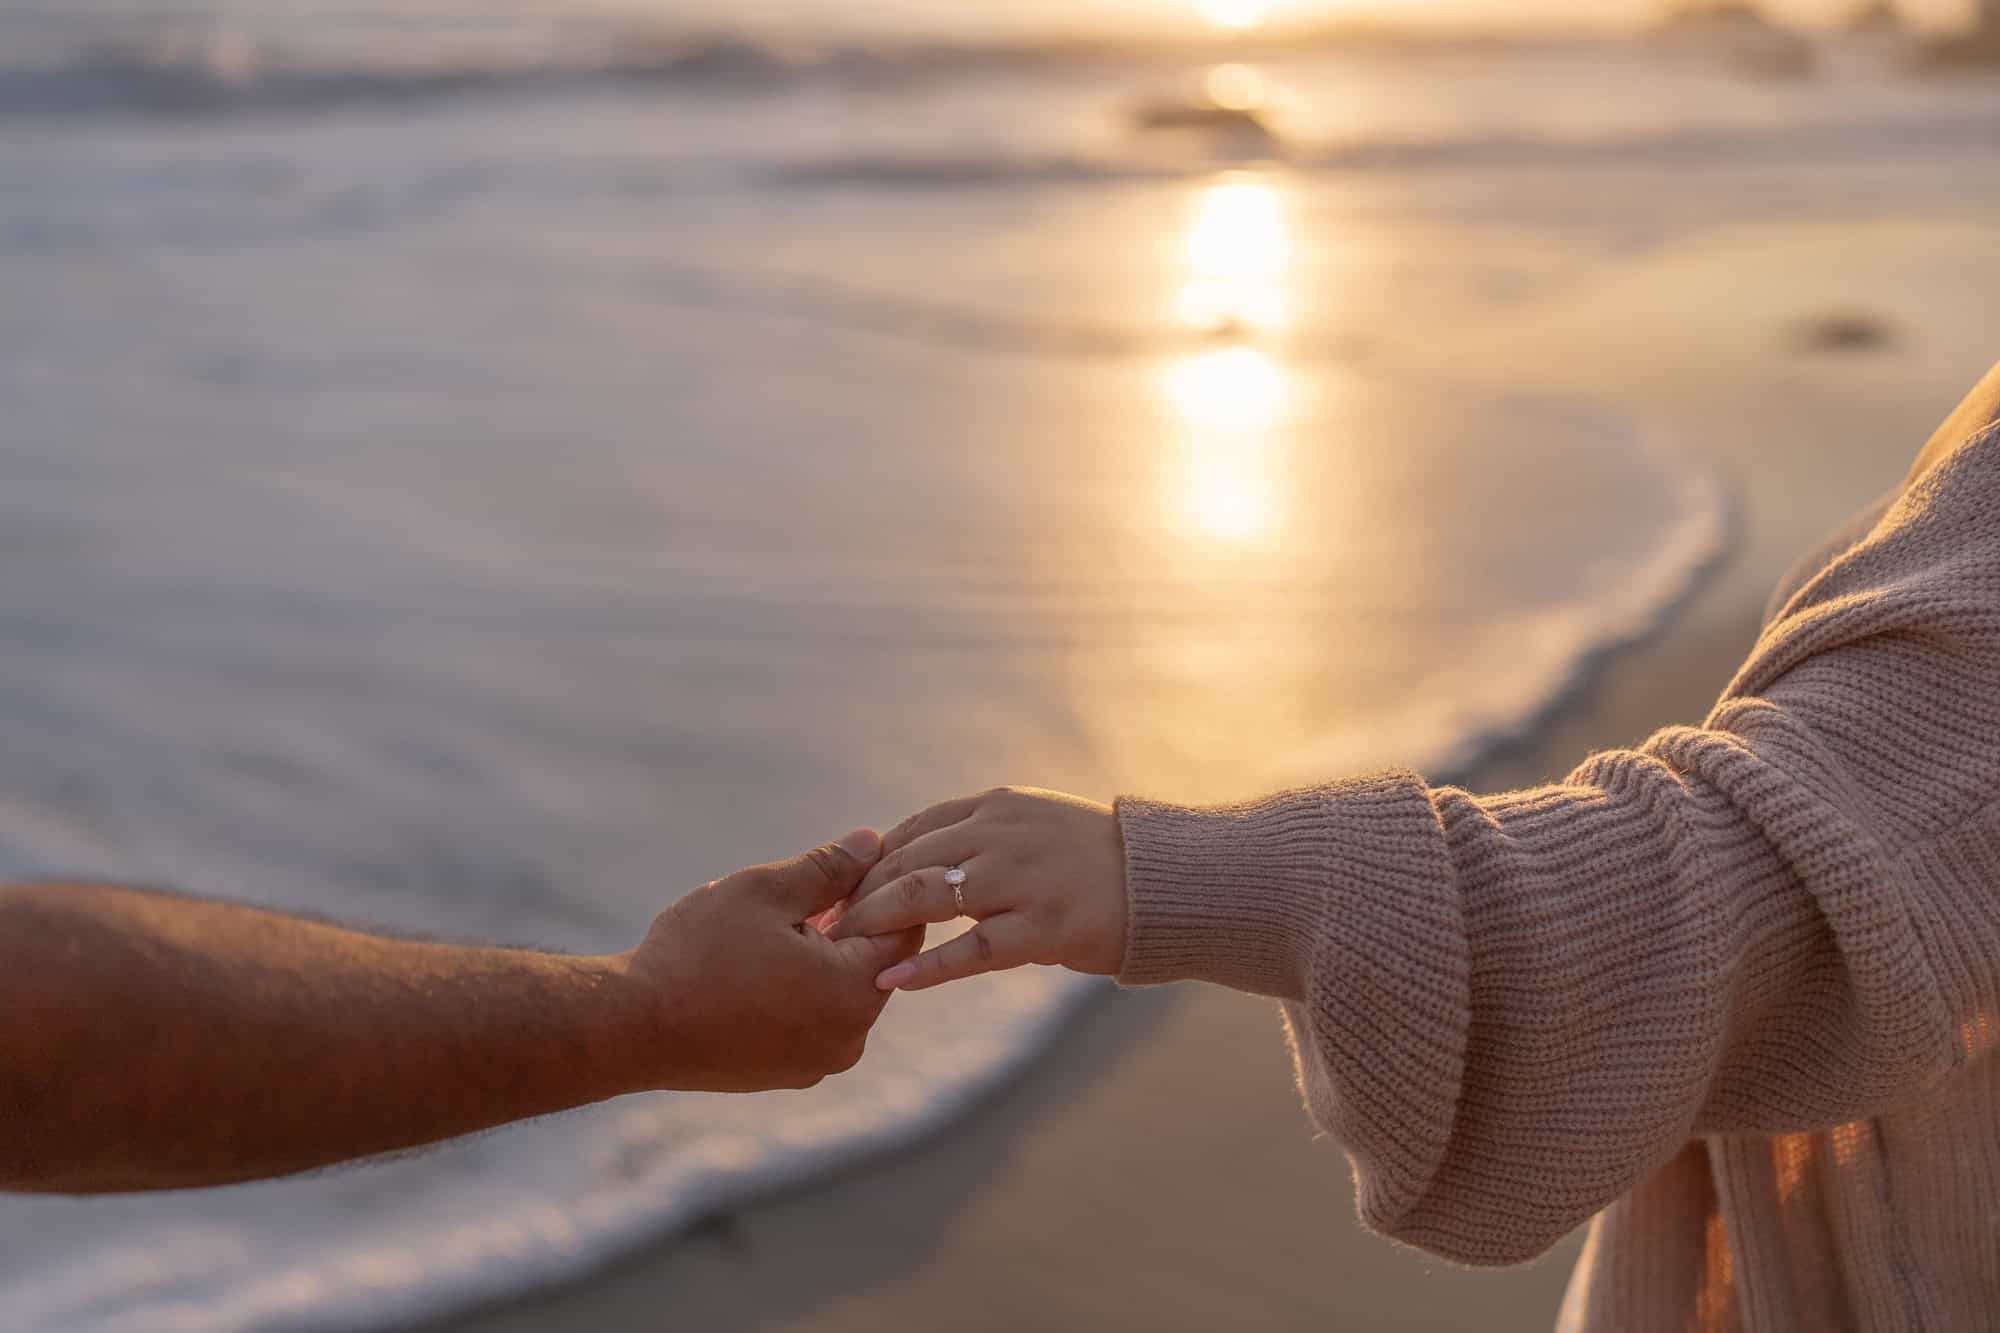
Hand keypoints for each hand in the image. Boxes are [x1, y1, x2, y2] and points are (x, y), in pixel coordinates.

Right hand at [620, 830, 922, 1090]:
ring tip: (781, 924)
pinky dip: (801, 990)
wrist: (631, 1025)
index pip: (904, 930)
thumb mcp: (765, 892)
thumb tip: (873, 842)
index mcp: (854, 993)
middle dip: (851, 923)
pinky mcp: (785, 1075)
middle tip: (811, 890)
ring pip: (841, 993)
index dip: (882, 890)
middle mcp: (848, 1039)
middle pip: (875, 964)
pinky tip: (762, 963)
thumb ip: (828, 868)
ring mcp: (816, 1064)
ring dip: (824, 957)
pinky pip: (813, 1021)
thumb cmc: (698, 953)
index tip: (848, 867)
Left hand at [828, 789, 1125, 991]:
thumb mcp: (1033, 826)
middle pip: (907, 861)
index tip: (835, 893)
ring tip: (842, 953)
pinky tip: (891, 982)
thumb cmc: (1095, 860)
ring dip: (877, 925)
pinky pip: (970, 951)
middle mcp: (1002, 834)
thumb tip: (917, 863)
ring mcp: (1022, 880)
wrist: (1166, 882)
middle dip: (858, 896)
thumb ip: (981, 837)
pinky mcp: (1044, 928)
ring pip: (926, 897)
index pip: (912, 831)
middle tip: (823, 930)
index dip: (868, 863)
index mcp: (997, 806)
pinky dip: (926, 967)